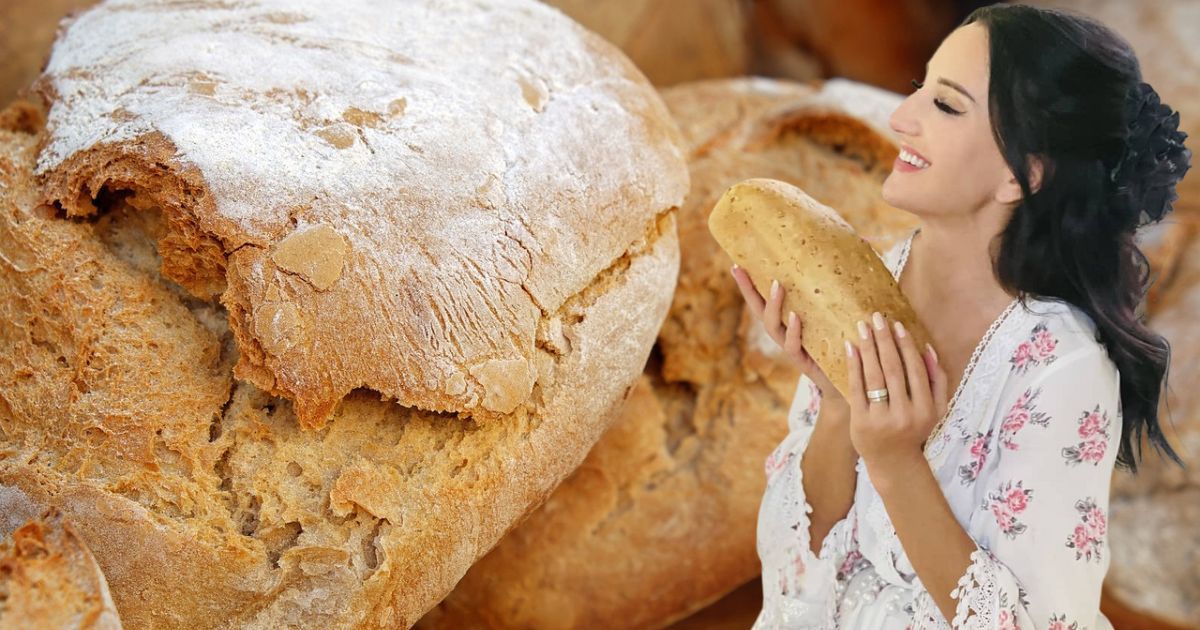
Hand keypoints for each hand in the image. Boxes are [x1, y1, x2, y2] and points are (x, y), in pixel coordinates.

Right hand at [730, 264, 844, 404]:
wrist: (852, 377)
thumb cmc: (845, 340)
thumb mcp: (839, 313)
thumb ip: (839, 290)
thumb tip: (855, 249)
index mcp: (789, 319)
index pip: (764, 298)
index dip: (749, 283)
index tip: (737, 263)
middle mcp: (784, 331)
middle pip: (759, 309)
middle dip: (747, 289)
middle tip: (739, 269)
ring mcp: (791, 346)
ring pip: (772, 325)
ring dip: (773, 304)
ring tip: (777, 285)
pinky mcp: (802, 361)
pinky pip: (792, 345)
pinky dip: (793, 330)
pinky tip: (795, 316)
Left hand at [845, 311, 948, 471]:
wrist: (894, 462)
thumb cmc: (915, 428)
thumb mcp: (936, 410)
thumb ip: (938, 380)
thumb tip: (928, 348)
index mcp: (926, 409)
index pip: (914, 370)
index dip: (905, 345)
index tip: (897, 325)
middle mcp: (905, 414)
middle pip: (893, 369)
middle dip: (884, 340)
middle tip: (876, 317)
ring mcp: (881, 419)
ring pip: (874, 377)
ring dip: (868, 348)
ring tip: (862, 327)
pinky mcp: (861, 422)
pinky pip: (857, 388)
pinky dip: (854, 366)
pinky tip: (851, 347)